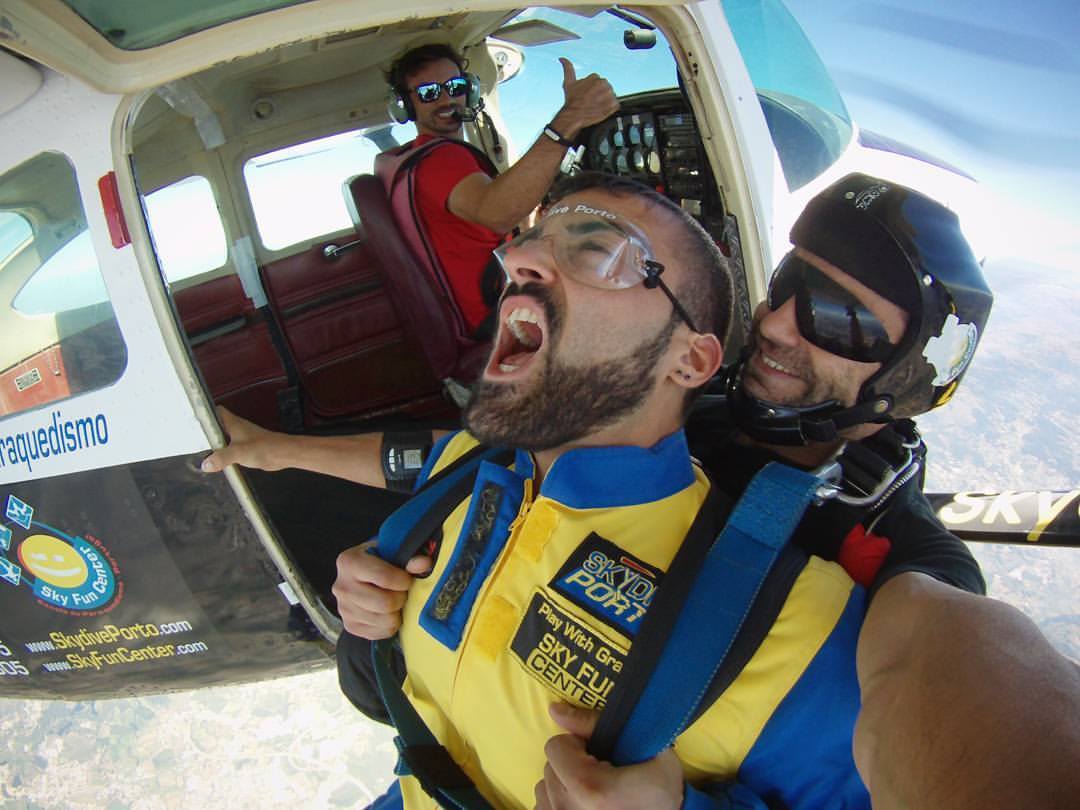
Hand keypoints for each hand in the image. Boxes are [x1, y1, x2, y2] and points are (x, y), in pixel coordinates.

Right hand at [200, 406, 282, 471]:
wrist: (282, 454)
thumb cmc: (263, 447)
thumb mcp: (238, 452)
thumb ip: (221, 457)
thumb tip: (205, 464)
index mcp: (232, 423)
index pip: (216, 411)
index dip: (205, 413)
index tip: (192, 418)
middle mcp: (235, 428)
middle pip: (216, 426)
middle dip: (205, 431)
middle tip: (190, 439)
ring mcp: (240, 438)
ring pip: (222, 438)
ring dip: (213, 444)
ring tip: (198, 452)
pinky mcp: (244, 448)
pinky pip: (229, 449)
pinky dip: (222, 453)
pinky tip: (215, 462)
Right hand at [332, 541, 431, 638]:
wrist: (360, 575)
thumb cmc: (378, 560)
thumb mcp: (390, 551)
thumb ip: (408, 557)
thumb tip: (424, 564)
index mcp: (349, 562)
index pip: (384, 577)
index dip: (403, 580)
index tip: (407, 579)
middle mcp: (342, 587)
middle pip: (384, 603)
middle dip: (401, 598)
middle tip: (402, 591)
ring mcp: (344, 609)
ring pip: (385, 620)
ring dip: (397, 612)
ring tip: (395, 601)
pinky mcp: (350, 626)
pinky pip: (381, 632)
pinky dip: (391, 624)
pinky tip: (388, 612)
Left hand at [534, 703, 683, 809]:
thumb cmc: (661, 792)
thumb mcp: (647, 749)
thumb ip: (595, 723)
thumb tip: (555, 710)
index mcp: (590, 787)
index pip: (556, 746)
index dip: (578, 744)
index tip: (598, 755)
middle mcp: (569, 809)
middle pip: (550, 767)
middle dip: (571, 764)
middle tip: (600, 774)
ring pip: (545, 788)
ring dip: (564, 785)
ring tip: (593, 794)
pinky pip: (544, 808)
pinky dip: (561, 804)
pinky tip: (584, 806)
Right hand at [554, 58, 618, 134]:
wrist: (574, 115)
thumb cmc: (571, 100)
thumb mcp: (568, 82)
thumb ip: (567, 68)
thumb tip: (562, 58)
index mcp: (596, 77)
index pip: (598, 83)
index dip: (592, 90)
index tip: (587, 95)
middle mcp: (604, 83)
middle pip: (605, 89)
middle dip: (600, 95)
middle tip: (591, 102)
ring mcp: (610, 94)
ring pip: (610, 96)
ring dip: (605, 101)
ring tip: (596, 106)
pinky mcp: (614, 105)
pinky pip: (615, 105)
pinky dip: (610, 108)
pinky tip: (601, 110)